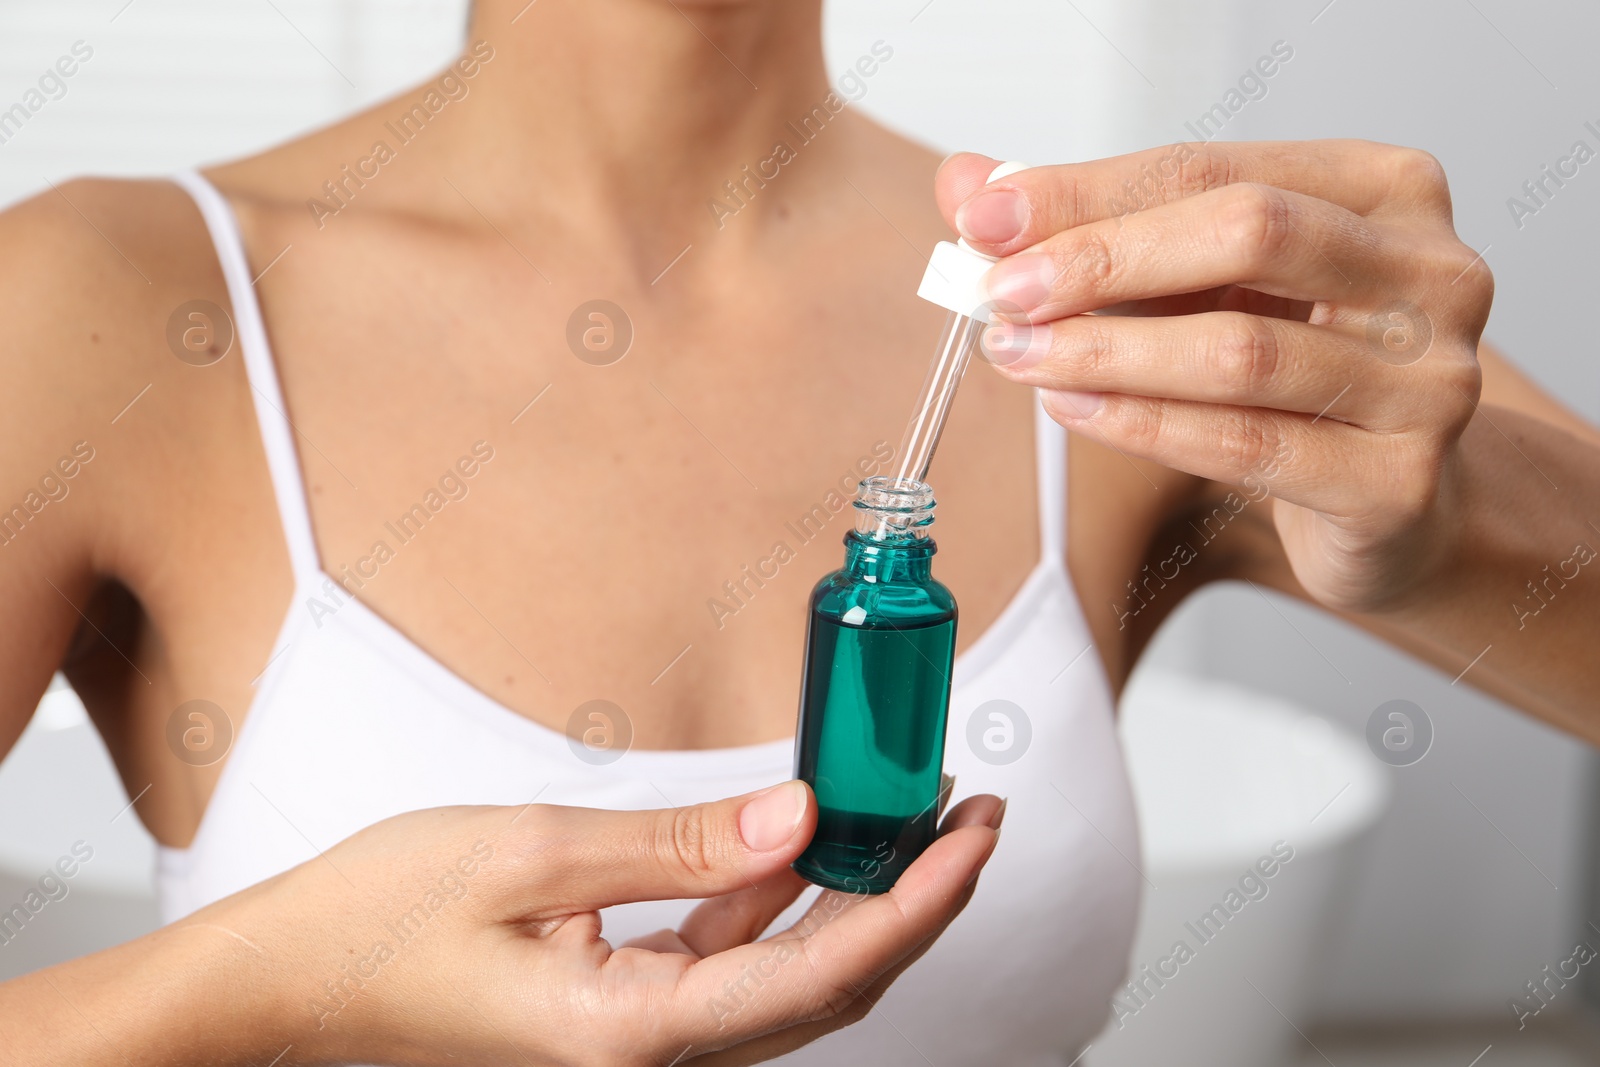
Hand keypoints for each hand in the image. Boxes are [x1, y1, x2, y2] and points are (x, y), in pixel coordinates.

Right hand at [201, 783, 1001, 1066]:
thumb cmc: (379, 923)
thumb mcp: (530, 855)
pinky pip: (725, 959)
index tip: (973, 836)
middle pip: (827, 986)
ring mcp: (637, 1039)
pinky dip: (773, 898)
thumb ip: (674, 843)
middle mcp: (651, 1056)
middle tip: (971, 816)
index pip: (823, 975)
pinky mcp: (619, 1009)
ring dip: (851, 895)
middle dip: (911, 901)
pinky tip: (797, 836)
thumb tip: (797, 818)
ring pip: (786, 973)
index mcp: (632, 1037)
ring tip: (906, 812)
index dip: (916, 906)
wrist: (287, 986)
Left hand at [939, 142, 1492, 612]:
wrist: (1397, 508)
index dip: (1091, 191)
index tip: (987, 217)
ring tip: (1018, 353)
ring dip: (1106, 350)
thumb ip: (1097, 228)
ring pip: (1241, 350)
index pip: (1214, 169)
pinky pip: (1247, 443)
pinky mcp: (1399, 481)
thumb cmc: (1296, 376)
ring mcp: (1431, 380)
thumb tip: (969, 187)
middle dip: (1103, 261)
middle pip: (1248, 234)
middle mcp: (1431, 272)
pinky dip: (1143, 423)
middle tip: (1002, 292)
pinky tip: (1073, 407)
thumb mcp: (1203, 286)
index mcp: (1385, 191)